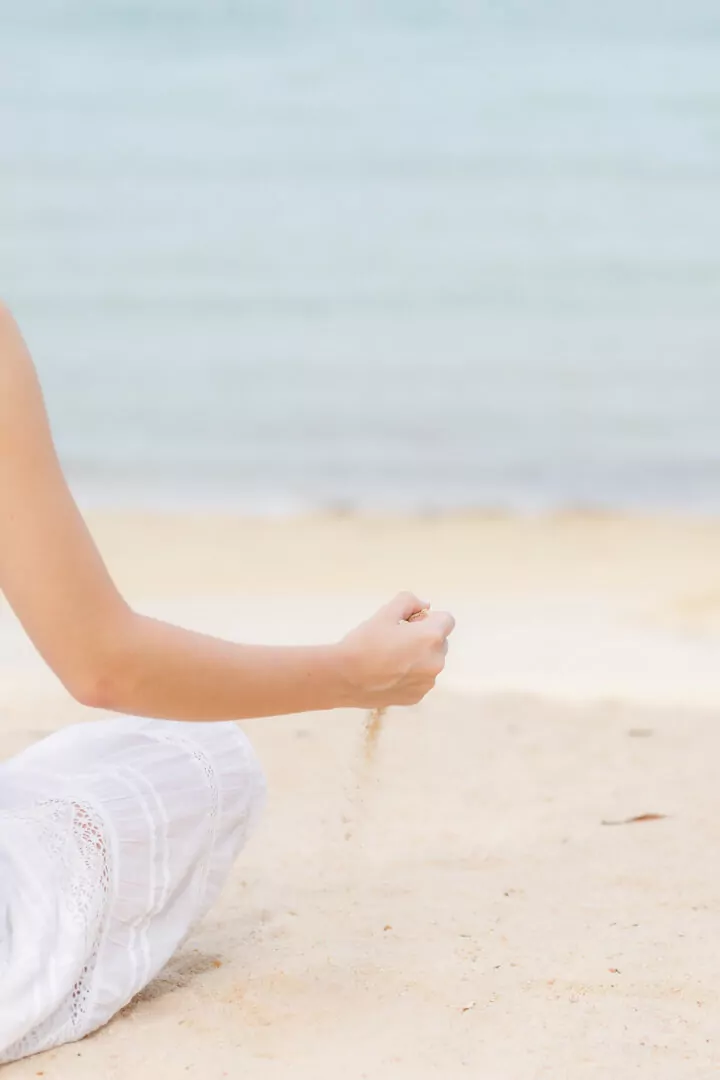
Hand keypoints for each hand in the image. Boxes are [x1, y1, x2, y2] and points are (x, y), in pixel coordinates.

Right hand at [338, 592, 454, 708]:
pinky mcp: (416, 697)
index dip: (428, 618)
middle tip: (396, 640)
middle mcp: (436, 661)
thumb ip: (409, 601)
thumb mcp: (385, 612)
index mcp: (431, 637)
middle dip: (425, 638)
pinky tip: (388, 674)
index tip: (408, 624)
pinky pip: (420, 680)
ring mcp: (427, 683)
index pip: (447, 620)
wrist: (343, 677)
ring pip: (430, 662)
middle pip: (440, 642)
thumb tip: (425, 605)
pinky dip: (410, 676)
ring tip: (390, 659)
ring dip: (419, 658)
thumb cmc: (364, 642)